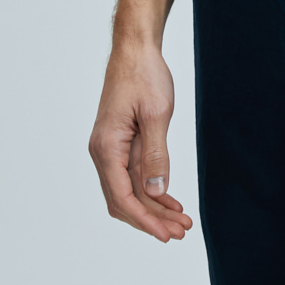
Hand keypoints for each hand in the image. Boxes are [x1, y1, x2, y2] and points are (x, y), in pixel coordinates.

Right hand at [89, 43, 193, 242]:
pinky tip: (171, 200)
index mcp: (107, 147)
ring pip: (129, 190)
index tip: (167, 234)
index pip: (122, 197)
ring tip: (181, 221)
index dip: (145, 220)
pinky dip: (152, 190)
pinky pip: (133, 175)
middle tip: (181, 231)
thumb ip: (155, 155)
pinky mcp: (121, 144)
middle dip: (152, 219)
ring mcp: (110, 149)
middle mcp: (103, 152)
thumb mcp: (156, 114)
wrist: (135, 50)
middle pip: (124, 200)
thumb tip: (154, 192)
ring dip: (154, 208)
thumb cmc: (144, 75)